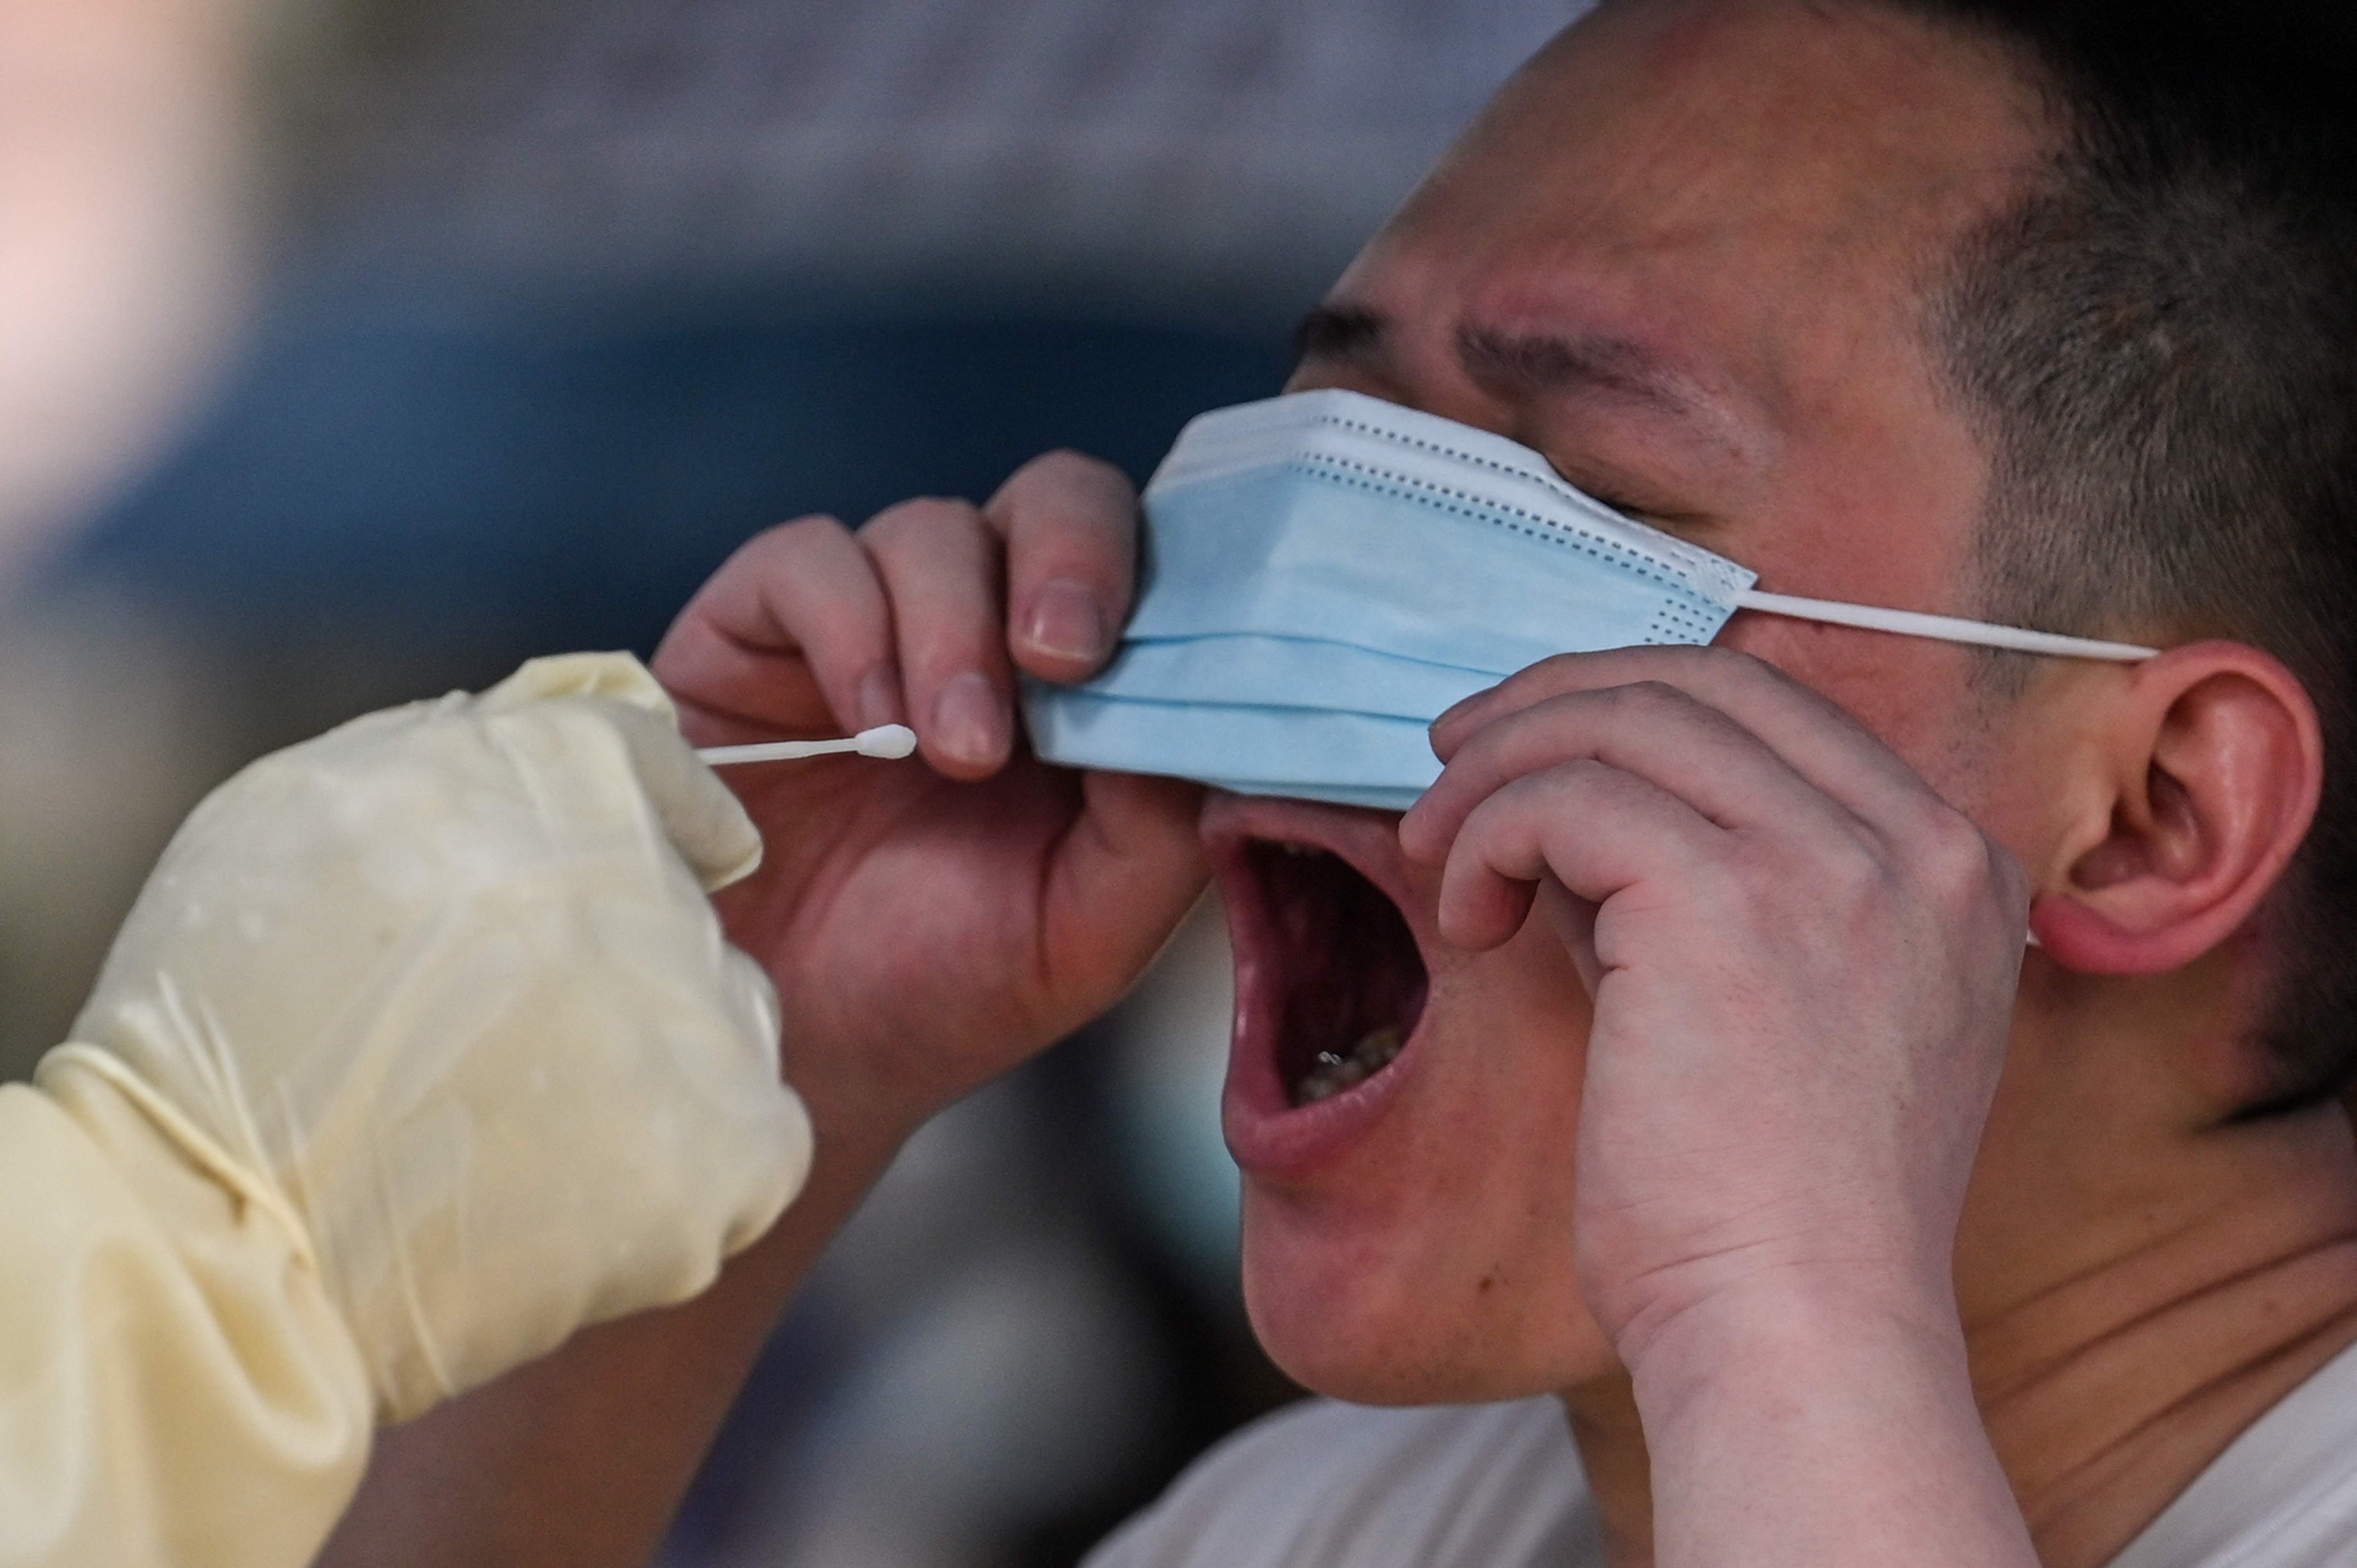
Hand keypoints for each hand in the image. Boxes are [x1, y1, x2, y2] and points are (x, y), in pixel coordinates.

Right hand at [43, 654, 809, 1421]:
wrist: (225, 1231)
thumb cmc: (234, 1014)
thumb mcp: (308, 802)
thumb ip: (457, 740)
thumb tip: (556, 706)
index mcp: (560, 773)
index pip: (656, 766)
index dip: (643, 817)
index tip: (632, 864)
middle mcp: (655, 881)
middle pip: (683, 905)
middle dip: (616, 958)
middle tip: (506, 1035)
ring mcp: (703, 1025)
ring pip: (724, 1020)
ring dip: (656, 1060)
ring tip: (526, 1126)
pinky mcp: (736, 1157)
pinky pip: (752, 1144)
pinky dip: (686, 1170)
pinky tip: (577, 1194)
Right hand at [654, 451, 1207, 1144]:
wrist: (788, 1050)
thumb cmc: (942, 989)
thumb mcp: (1089, 931)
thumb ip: (1164, 827)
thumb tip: (1208, 716)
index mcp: (1085, 691)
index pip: (1151, 564)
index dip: (1163, 576)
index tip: (1148, 654)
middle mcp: (988, 630)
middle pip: (1056, 499)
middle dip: (1071, 558)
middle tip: (1061, 658)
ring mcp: (876, 618)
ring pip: (936, 527)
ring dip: (954, 631)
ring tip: (946, 750)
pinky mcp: (760, 627)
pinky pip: (812, 555)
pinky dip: (850, 623)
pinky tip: (865, 719)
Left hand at [1398, 646, 2028, 1365]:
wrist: (1798, 1334)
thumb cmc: (1769, 1208)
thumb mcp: (1776, 1009)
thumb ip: (1705, 886)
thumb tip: (1572, 804)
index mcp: (1956, 869)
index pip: (1776, 706)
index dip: (1633, 701)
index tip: (1533, 744)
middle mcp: (1920, 848)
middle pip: (1701, 684)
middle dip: (1555, 704)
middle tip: (1453, 759)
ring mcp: (1835, 866)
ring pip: (1623, 725)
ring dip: (1501, 773)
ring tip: (1440, 852)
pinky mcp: (1724, 901)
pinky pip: (1568, 798)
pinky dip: (1491, 836)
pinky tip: (1468, 920)